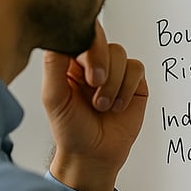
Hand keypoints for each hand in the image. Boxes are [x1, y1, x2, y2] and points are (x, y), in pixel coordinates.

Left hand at [41, 21, 147, 190]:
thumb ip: (54, 65)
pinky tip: (118, 105)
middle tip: (95, 88)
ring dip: (114, 83)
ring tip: (103, 105)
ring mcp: (116, 72)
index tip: (87, 73)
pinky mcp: (135, 84)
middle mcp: (94, 63)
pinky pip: (137, 69)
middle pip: (105, 42)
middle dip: (103, 67)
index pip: (83, 36)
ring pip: (122, 56)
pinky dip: (127, 88)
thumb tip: (59, 39)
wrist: (93, 155)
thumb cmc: (70, 129)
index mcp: (71, 61)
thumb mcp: (53, 97)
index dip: (89, 49)